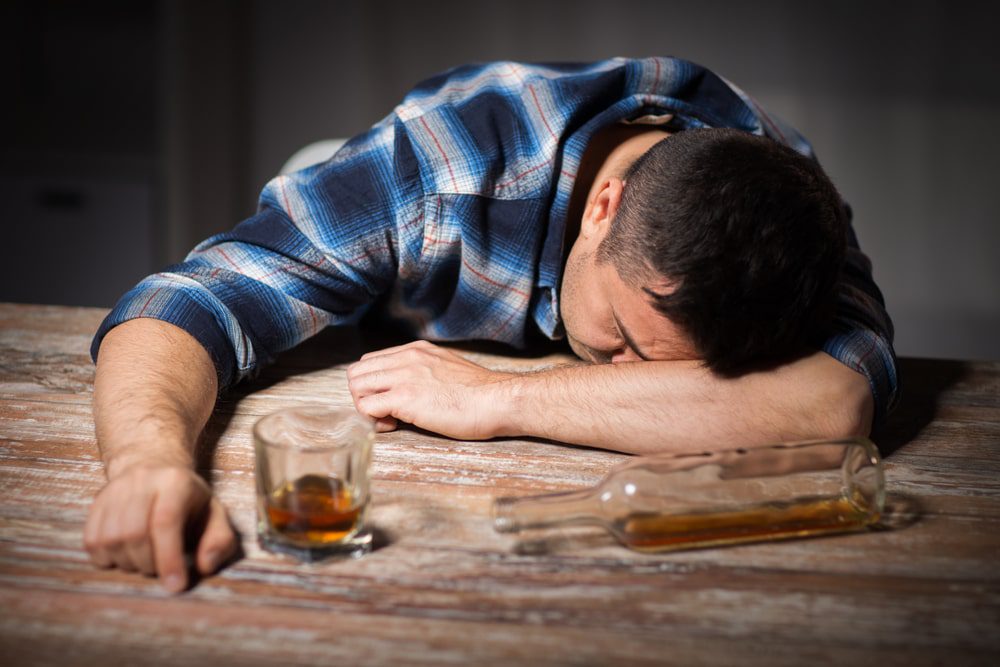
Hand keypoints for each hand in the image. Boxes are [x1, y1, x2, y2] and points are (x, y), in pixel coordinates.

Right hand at [83, 465, 236, 593]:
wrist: (155, 466)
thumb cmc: (189, 500)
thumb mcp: (215, 514)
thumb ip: (219, 540)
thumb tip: (206, 566)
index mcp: (176, 482)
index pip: (166, 522)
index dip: (169, 558)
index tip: (176, 586)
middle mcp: (142, 481)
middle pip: (134, 533)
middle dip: (148, 563)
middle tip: (160, 570)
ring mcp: (114, 490)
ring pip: (110, 539)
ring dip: (127, 563)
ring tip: (144, 562)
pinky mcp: (96, 502)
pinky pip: (92, 541)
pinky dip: (106, 559)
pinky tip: (125, 556)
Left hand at [347, 340, 515, 439]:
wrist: (498, 400)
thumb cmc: (481, 395)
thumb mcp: (448, 370)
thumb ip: (426, 373)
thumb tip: (415, 390)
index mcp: (416, 350)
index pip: (372, 361)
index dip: (375, 385)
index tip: (392, 402)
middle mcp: (406, 357)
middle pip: (357, 371)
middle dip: (364, 396)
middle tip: (385, 413)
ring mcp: (404, 375)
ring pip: (355, 385)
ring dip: (365, 407)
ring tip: (389, 420)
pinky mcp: (404, 397)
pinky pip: (365, 407)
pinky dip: (372, 421)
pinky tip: (395, 426)